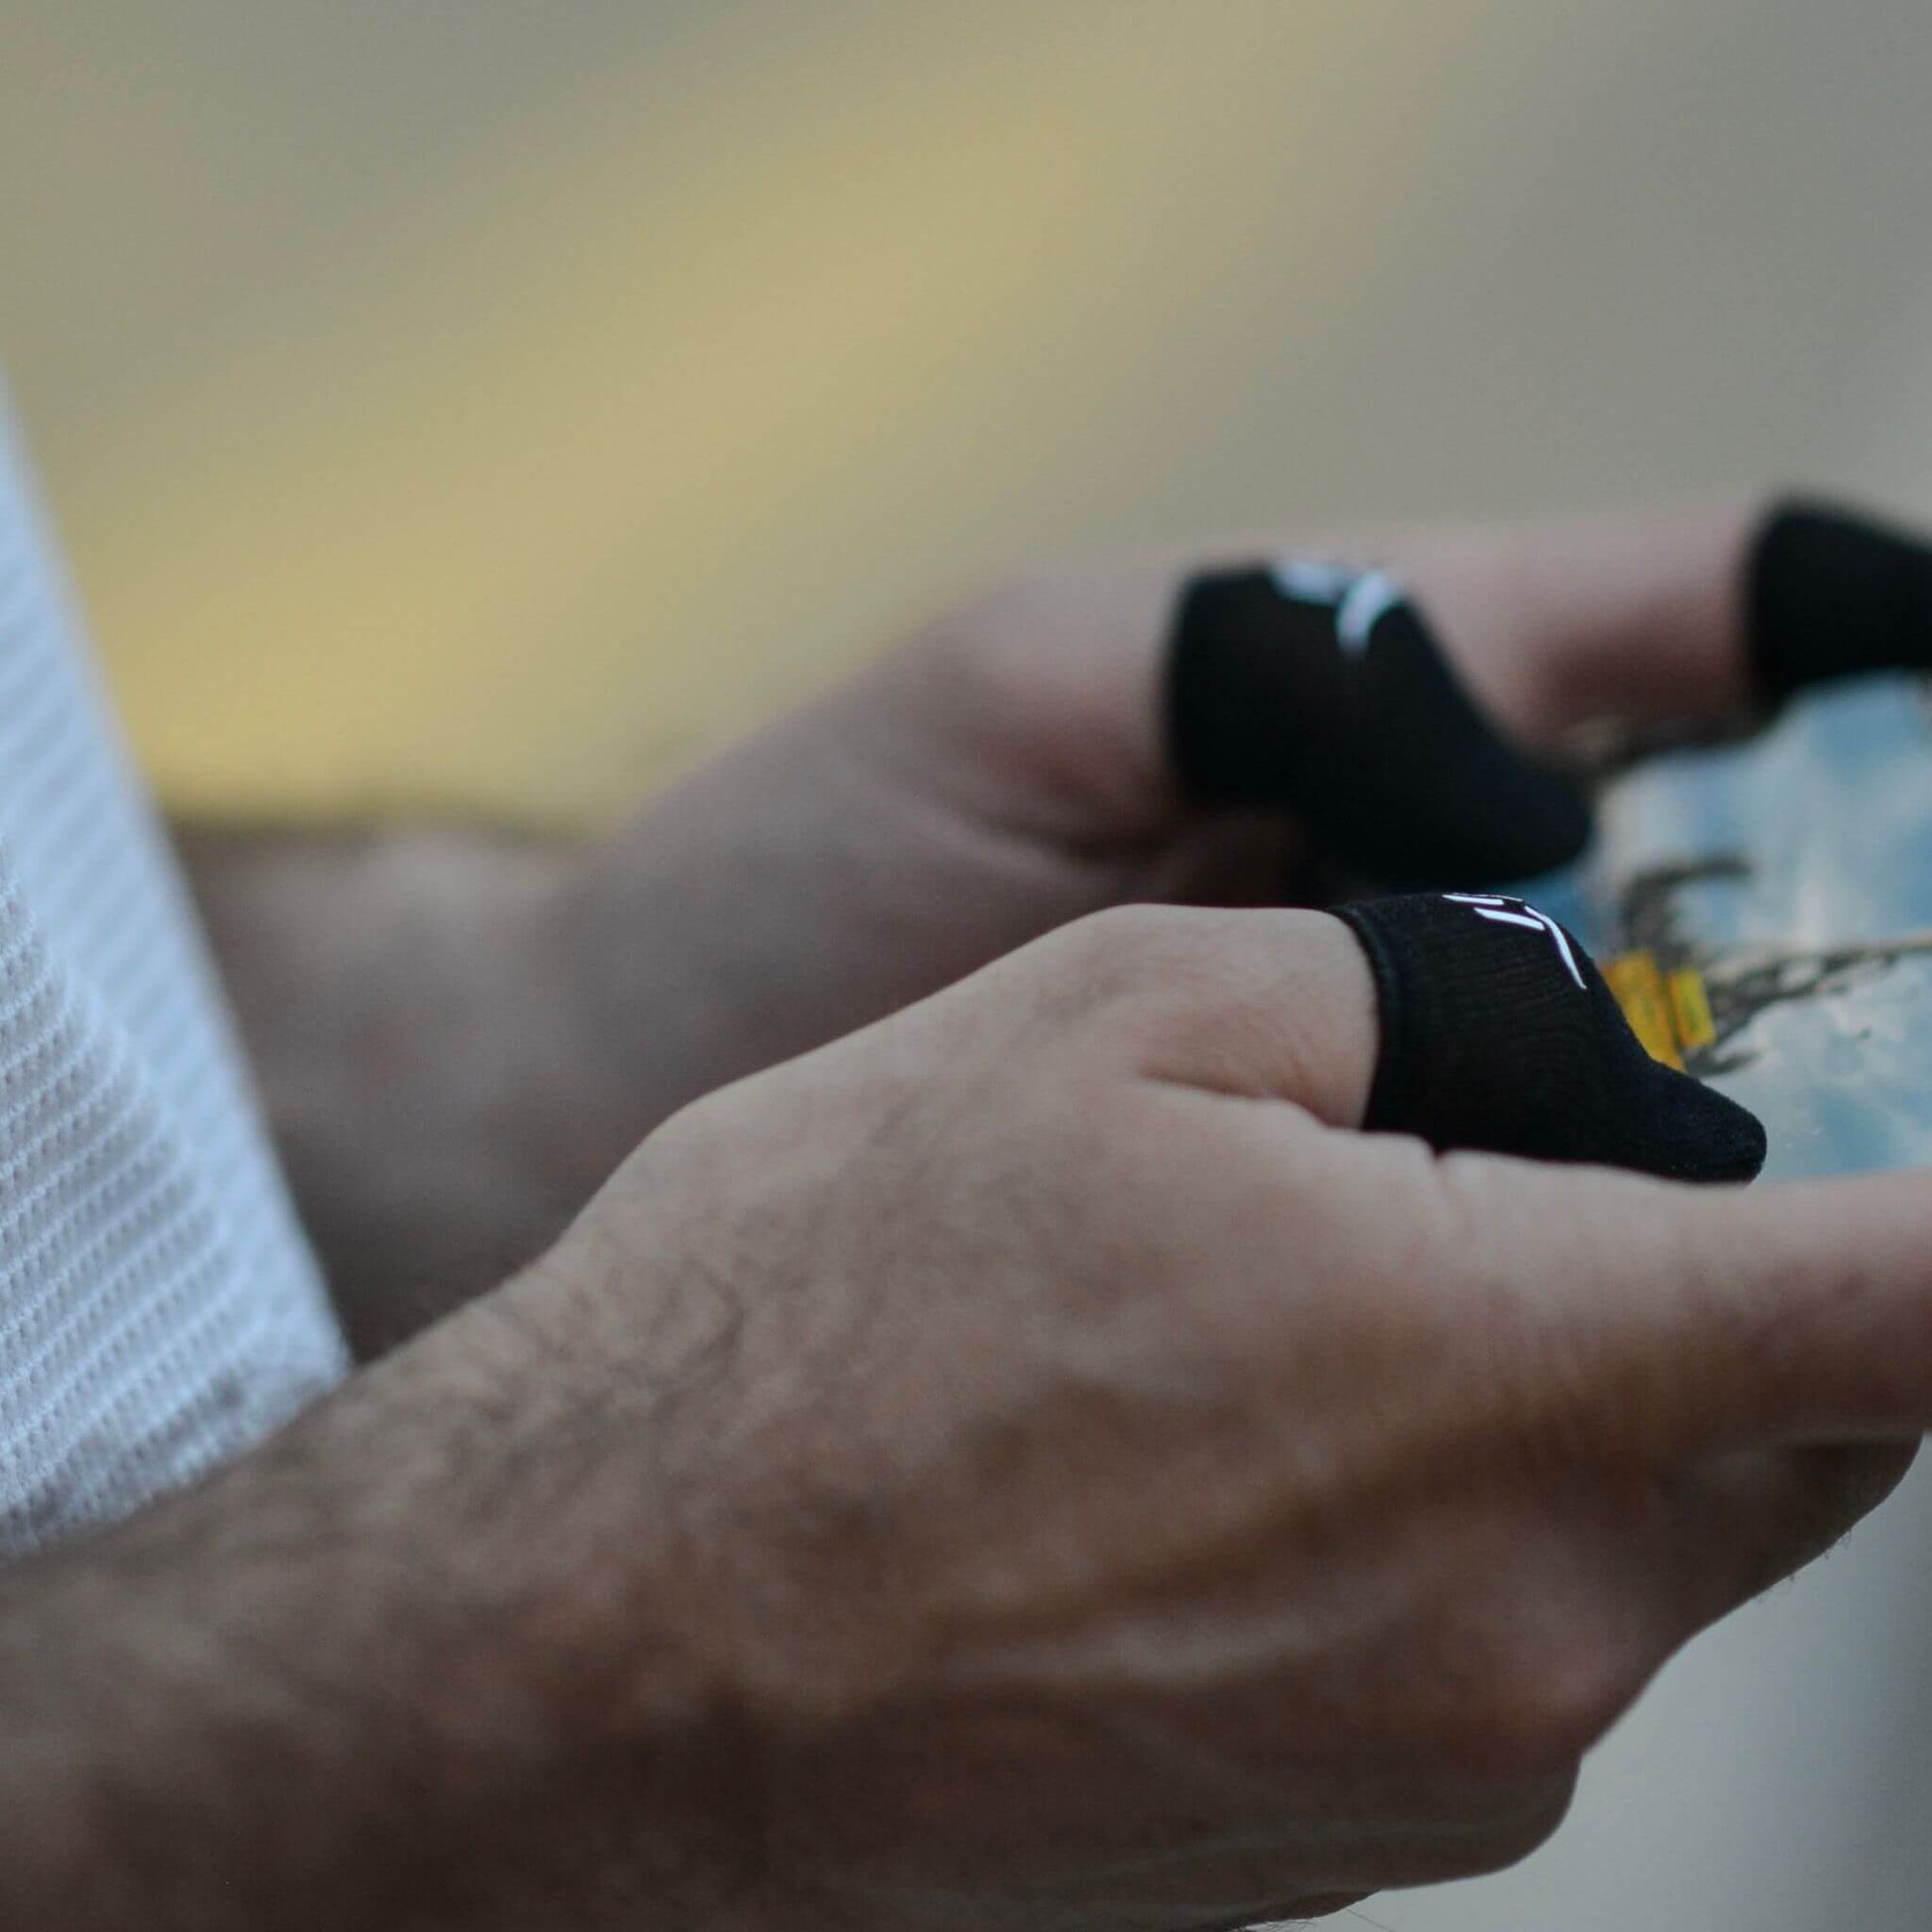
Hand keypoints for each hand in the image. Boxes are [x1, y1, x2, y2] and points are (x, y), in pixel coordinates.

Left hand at [186, 502, 1767, 1342]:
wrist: (600, 1115)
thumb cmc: (779, 873)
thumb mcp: (1019, 691)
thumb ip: (1276, 671)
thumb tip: (1530, 784)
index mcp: (1358, 694)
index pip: (1682, 637)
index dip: (1851, 662)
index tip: (1926, 712)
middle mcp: (1393, 878)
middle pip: (1719, 863)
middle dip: (1847, 918)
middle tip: (1907, 1012)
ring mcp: (1357, 1062)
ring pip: (1644, 1063)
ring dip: (1768, 1102)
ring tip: (1867, 1179)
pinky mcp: (1293, 1232)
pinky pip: (1507, 1229)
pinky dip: (1607, 1251)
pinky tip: (1683, 1306)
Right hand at [502, 902, 1917, 1929]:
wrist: (589, 1646)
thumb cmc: (818, 1316)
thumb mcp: (1105, 1018)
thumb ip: (1400, 985)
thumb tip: (1547, 1021)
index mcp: (1510, 1374)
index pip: (1929, 1299)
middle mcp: (1532, 1622)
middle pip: (1794, 1421)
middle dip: (1735, 1277)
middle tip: (1551, 1169)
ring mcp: (1445, 1765)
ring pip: (1631, 1533)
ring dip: (1551, 1402)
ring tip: (1311, 1308)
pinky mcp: (1341, 1842)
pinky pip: (1493, 1641)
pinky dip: (1442, 1522)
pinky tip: (1225, 1456)